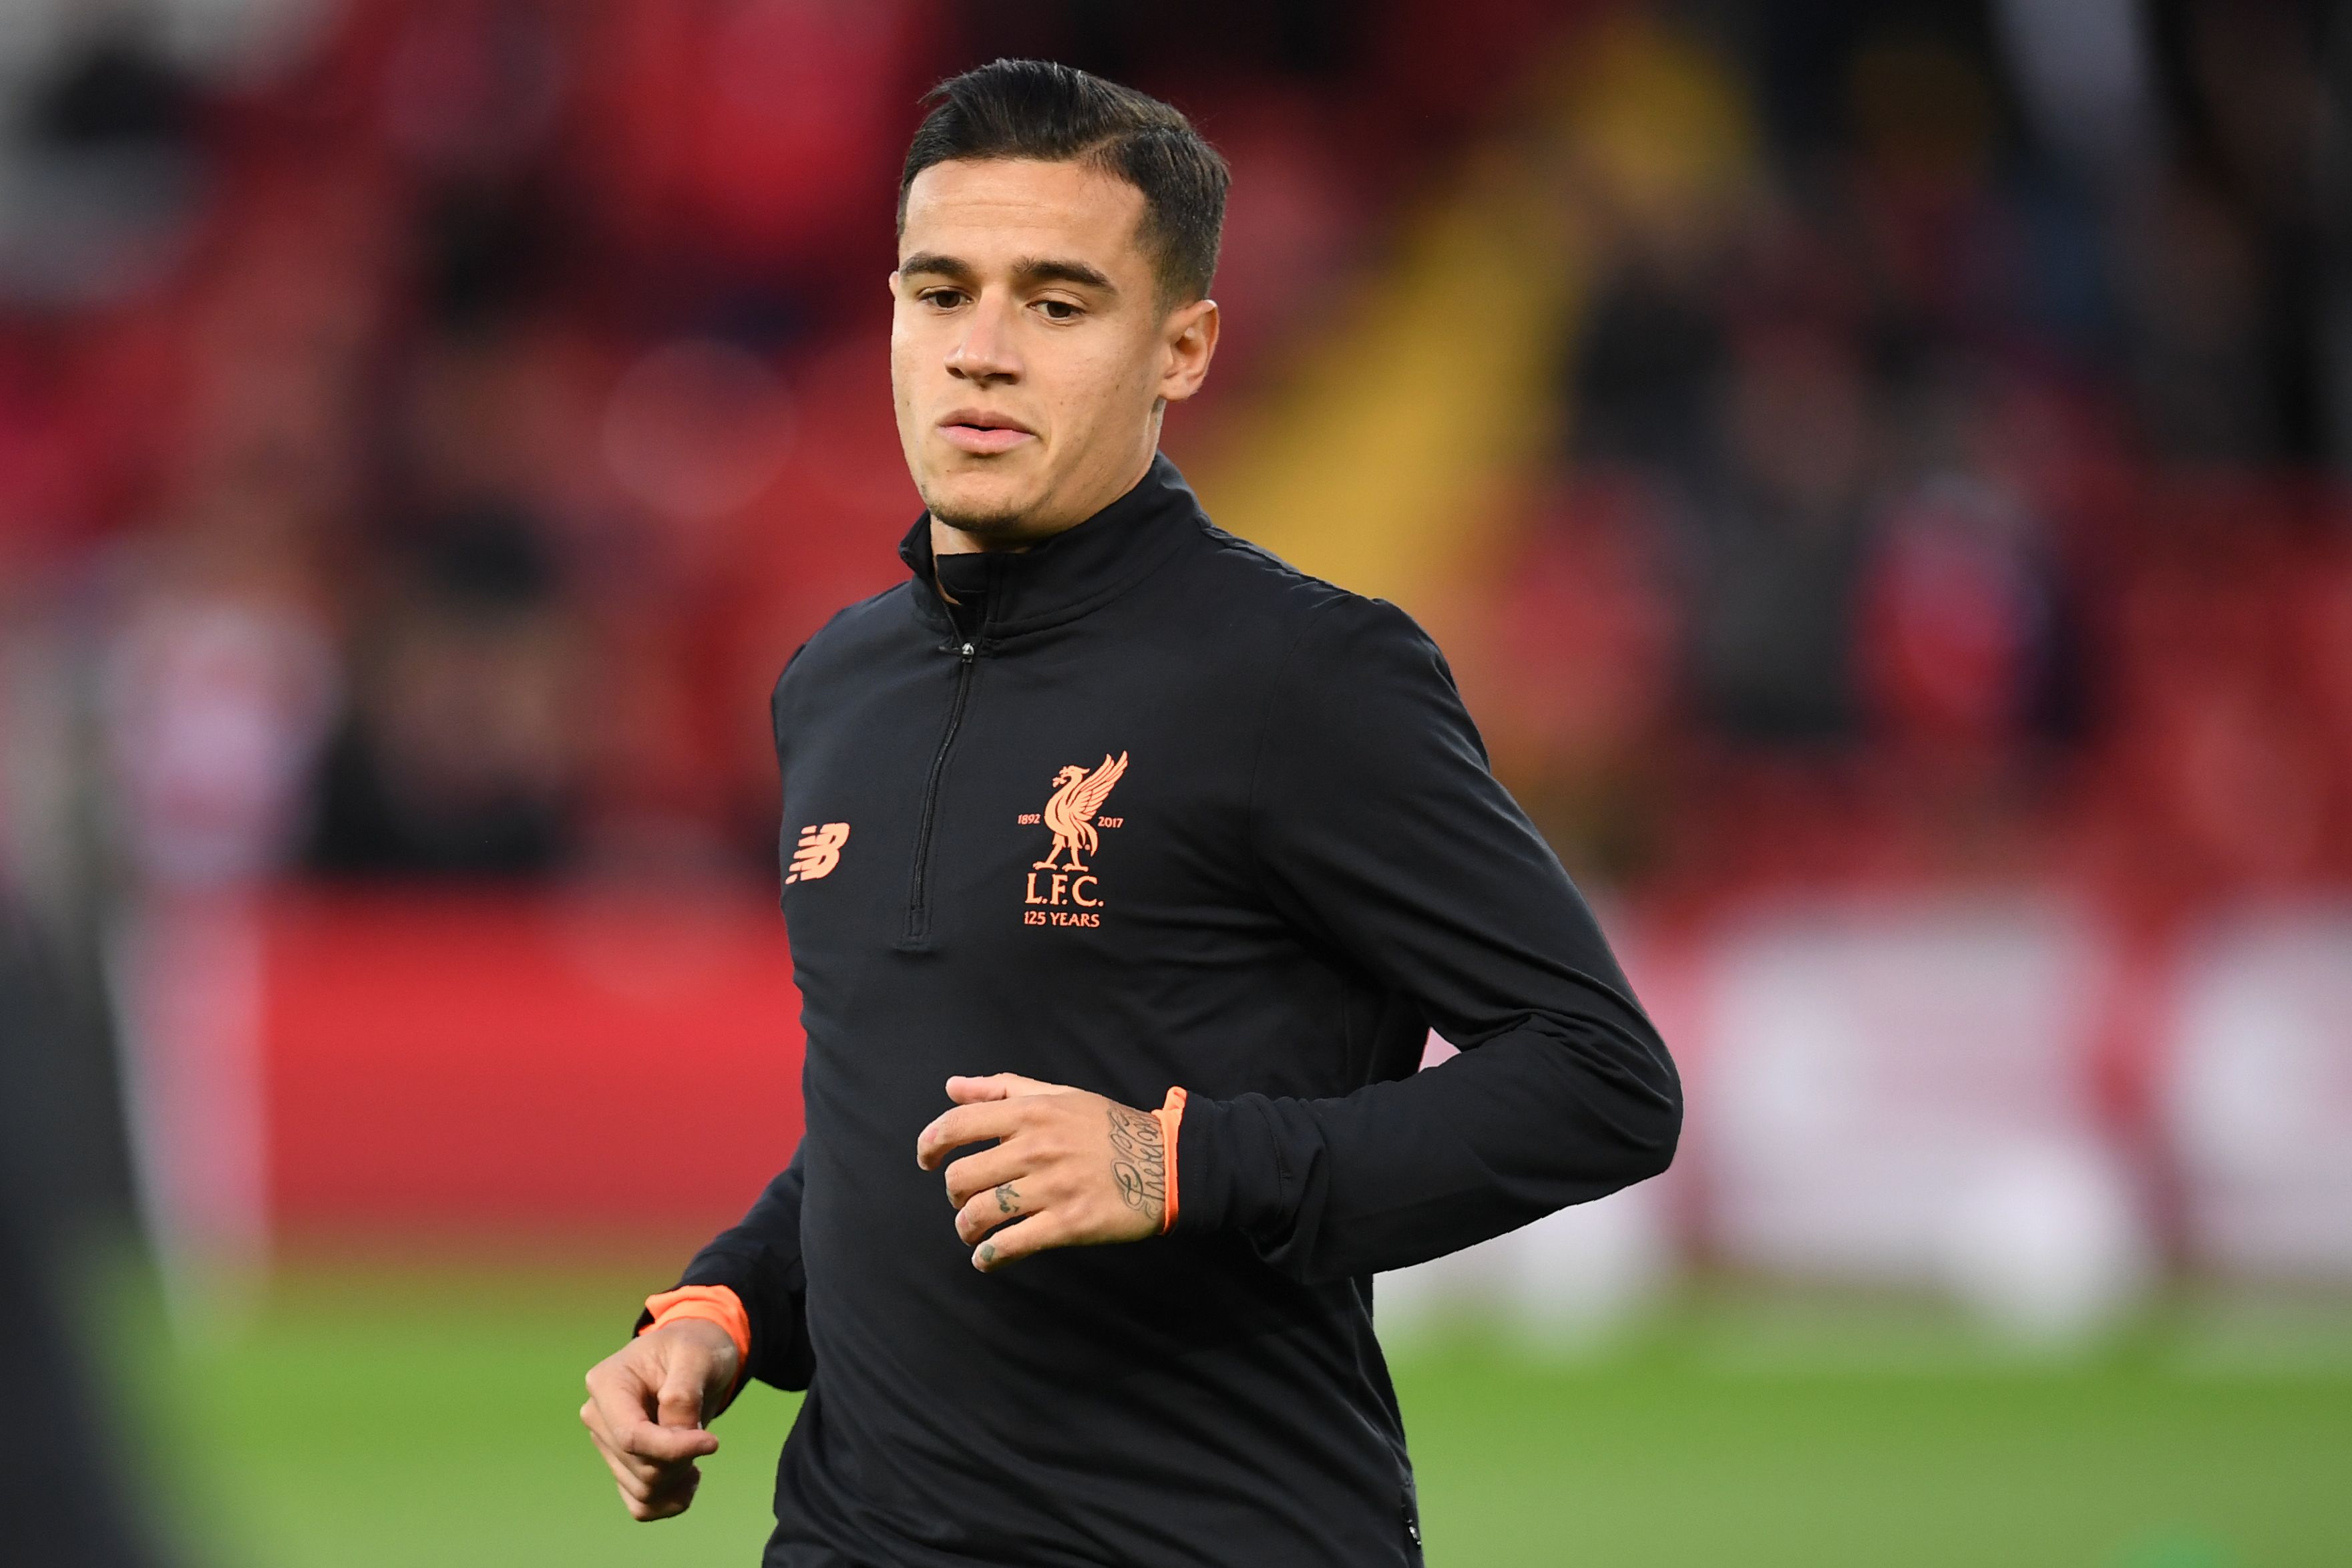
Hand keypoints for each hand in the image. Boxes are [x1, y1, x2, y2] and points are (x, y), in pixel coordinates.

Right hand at [579, 1318, 737, 1520]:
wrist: (694, 1356)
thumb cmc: (694, 1348)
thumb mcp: (697, 1357)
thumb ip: (683, 1395)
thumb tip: (676, 1435)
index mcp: (606, 1383)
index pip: (631, 1437)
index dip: (673, 1449)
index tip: (713, 1443)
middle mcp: (598, 1416)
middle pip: (641, 1466)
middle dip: (682, 1459)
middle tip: (706, 1436)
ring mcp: (607, 1443)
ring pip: (642, 1490)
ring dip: (679, 1480)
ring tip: (701, 1449)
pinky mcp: (621, 1464)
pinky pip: (640, 1505)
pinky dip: (669, 1501)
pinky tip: (690, 1477)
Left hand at [915, 1073, 1167, 1271]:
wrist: (1168, 1163)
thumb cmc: (1110, 1127)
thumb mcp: (1060, 1095)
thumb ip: (1004, 1088)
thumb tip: (952, 1086)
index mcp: (1031, 1111)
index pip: (957, 1125)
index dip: (930, 1144)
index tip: (926, 1160)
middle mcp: (1035, 1147)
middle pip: (961, 1177)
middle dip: (954, 1194)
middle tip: (964, 1200)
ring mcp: (1051, 1187)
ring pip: (979, 1213)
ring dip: (967, 1228)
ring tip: (974, 1232)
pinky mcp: (1067, 1223)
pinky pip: (1009, 1245)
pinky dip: (988, 1257)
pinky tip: (987, 1258)